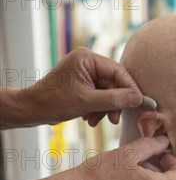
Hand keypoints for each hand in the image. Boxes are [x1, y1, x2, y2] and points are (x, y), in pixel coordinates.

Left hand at [19, 47, 142, 126]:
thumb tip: (138, 98)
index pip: (118, 72)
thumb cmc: (54, 102)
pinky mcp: (84, 83)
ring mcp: (86, 72)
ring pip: (109, 91)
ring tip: (96, 120)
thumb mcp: (87, 102)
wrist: (32, 110)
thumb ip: (115, 99)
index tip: (139, 104)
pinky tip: (90, 118)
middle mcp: (87, 62)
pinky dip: (99, 108)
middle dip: (114, 103)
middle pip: (114, 83)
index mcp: (87, 58)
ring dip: (106, 108)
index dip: (130, 88)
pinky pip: (101, 95)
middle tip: (113, 119)